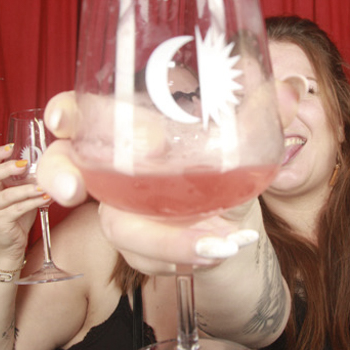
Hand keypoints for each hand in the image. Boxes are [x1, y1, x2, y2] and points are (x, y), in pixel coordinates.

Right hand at [0, 144, 45, 267]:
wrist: (9, 245)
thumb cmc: (15, 218)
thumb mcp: (19, 195)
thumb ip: (25, 181)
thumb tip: (45, 167)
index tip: (10, 148)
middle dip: (7, 168)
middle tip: (23, 164)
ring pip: (7, 195)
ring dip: (26, 189)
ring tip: (41, 186)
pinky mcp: (0, 221)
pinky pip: (18, 209)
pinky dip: (33, 202)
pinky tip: (45, 198)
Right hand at [36, 91, 292, 275]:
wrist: (241, 240)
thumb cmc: (232, 179)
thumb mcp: (250, 146)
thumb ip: (260, 116)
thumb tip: (287, 91)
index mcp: (135, 127)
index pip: (82, 111)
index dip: (65, 114)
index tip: (64, 123)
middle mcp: (118, 169)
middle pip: (67, 163)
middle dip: (62, 173)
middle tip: (76, 188)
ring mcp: (124, 212)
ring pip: (117, 224)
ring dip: (164, 236)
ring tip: (217, 241)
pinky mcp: (141, 252)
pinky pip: (147, 258)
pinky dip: (186, 255)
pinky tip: (220, 250)